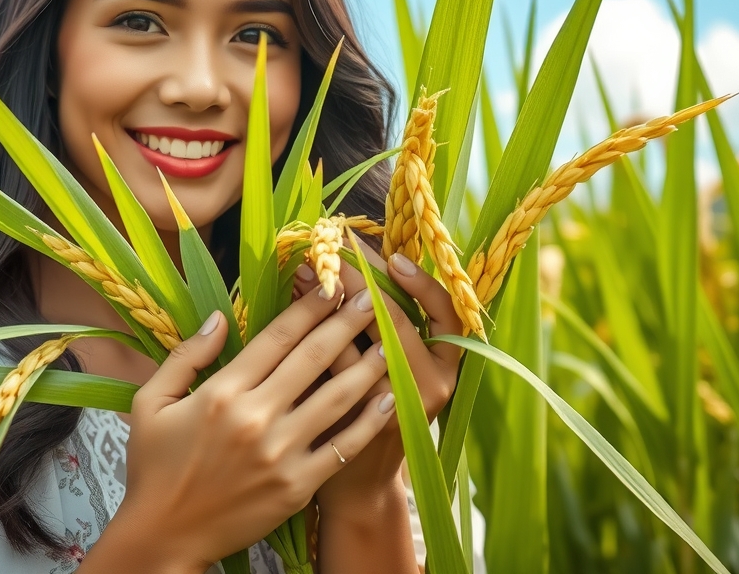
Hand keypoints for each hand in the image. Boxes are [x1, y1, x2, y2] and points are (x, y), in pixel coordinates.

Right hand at [81, 283, 395, 572]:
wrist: (165, 535)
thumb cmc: (153, 467)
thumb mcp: (150, 402)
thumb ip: (186, 356)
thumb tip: (220, 316)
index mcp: (221, 392)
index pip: (276, 337)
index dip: (308, 308)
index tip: (330, 286)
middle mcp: (254, 418)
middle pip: (312, 359)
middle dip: (345, 323)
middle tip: (370, 299)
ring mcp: (280, 454)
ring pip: (336, 399)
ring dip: (367, 366)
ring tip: (391, 342)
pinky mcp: (296, 485)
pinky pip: (341, 447)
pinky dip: (368, 422)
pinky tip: (388, 399)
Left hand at [293, 241, 462, 510]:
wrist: (356, 485)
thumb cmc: (370, 414)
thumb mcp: (395, 369)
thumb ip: (386, 325)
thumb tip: (354, 262)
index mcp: (447, 366)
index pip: (445, 310)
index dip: (420, 281)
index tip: (391, 256)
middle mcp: (432, 384)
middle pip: (397, 319)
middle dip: (359, 281)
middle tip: (328, 253)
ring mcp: (400, 406)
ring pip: (366, 342)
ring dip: (331, 303)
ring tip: (304, 273)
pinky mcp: (364, 424)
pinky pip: (338, 374)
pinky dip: (313, 341)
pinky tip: (291, 318)